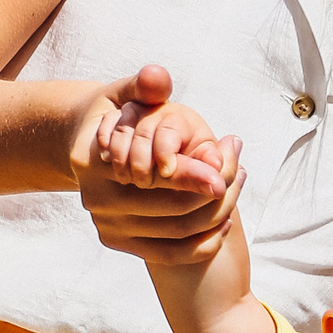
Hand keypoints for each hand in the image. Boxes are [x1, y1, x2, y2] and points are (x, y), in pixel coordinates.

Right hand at [72, 65, 242, 258]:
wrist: (91, 150)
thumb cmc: (116, 116)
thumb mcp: (124, 94)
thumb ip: (143, 85)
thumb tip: (158, 77)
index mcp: (92, 161)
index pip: (160, 172)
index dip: (198, 170)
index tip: (232, 161)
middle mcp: (96, 199)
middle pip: (174, 206)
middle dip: (217, 192)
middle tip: (240, 171)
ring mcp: (106, 227)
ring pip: (178, 231)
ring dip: (218, 214)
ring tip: (235, 186)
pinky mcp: (117, 244)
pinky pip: (172, 254)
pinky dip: (204, 242)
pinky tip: (224, 221)